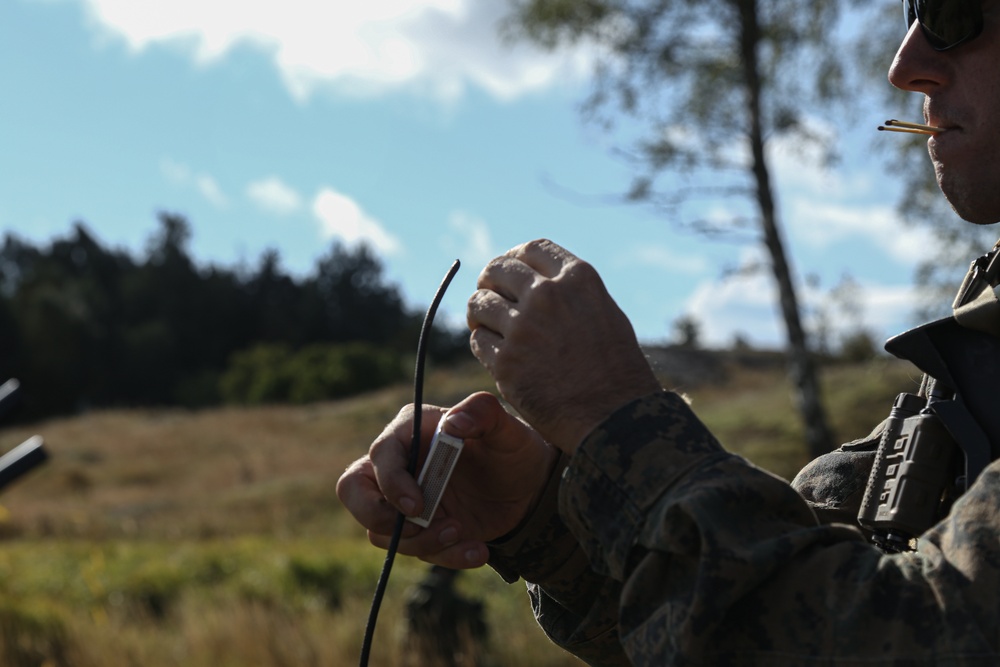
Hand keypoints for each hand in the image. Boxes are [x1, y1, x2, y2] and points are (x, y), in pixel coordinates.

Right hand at [336, 391, 558, 569]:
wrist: (529, 489)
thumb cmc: (512, 448)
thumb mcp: (507, 428)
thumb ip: (483, 412)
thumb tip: (454, 423)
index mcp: (410, 430)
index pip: (380, 456)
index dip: (391, 483)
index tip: (418, 506)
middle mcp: (398, 464)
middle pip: (352, 490)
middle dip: (375, 516)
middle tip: (417, 525)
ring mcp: (403, 499)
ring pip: (380, 530)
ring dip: (419, 541)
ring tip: (461, 534)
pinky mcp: (417, 529)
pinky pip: (413, 550)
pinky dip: (444, 557)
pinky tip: (477, 550)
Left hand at [467, 239, 660, 453]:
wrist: (616, 417)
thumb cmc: (616, 369)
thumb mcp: (604, 312)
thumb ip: (570, 291)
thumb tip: (535, 279)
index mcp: (578, 279)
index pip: (531, 250)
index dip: (513, 258)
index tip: (508, 273)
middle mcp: (548, 296)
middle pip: (497, 270)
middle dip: (488, 282)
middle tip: (488, 296)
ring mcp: (524, 329)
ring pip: (479, 304)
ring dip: (479, 313)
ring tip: (486, 324)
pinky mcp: (507, 363)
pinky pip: (479, 341)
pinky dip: (484, 344)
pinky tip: (495, 352)